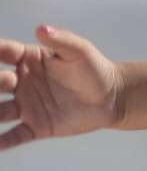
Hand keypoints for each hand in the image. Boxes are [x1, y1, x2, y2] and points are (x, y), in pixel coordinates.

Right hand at [0, 25, 123, 150]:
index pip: (3, 53)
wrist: (112, 97)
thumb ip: (62, 40)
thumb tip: (42, 28)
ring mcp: (27, 105)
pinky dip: (4, 141)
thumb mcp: (80, 51)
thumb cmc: (95, 69)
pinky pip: (15, 135)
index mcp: (28, 60)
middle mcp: (21, 82)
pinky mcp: (37, 126)